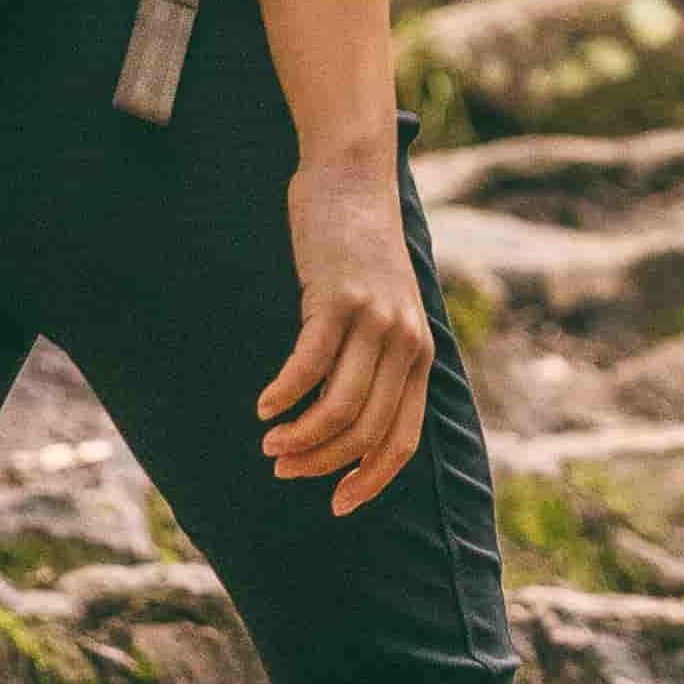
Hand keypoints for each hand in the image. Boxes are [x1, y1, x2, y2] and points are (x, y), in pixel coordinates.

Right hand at [263, 141, 433, 514]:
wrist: (354, 178)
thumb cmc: (359, 250)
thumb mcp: (383, 310)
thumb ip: (375, 359)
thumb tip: (344, 420)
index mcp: (419, 356)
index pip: (401, 441)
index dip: (370, 480)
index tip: (338, 505)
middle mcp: (405, 343)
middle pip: (365, 432)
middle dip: (322, 463)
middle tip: (282, 468)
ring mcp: (374, 321)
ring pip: (338, 407)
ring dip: (300, 437)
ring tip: (269, 444)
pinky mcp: (338, 299)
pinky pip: (309, 365)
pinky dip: (284, 395)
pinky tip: (263, 406)